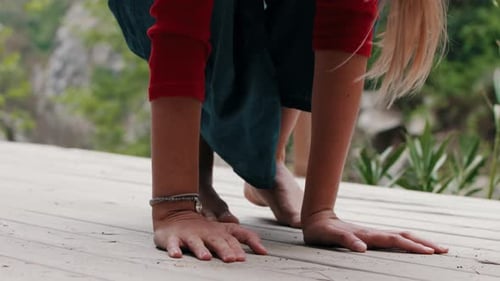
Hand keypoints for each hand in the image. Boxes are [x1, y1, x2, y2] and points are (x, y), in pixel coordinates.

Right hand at [153, 206, 266, 262]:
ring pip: (196, 243)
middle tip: (232, 259)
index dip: (242, 246)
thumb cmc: (205, 228)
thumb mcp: (225, 231)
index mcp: (220, 232)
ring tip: (206, 257)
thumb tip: (264, 250)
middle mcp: (207, 233)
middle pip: (217, 241)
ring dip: (201, 250)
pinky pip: (173, 244)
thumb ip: (245, 237)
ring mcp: (190, 235)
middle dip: (225, 250)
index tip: (249, 256)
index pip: (234, 238)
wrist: (176, 214)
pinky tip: (176, 255)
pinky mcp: (173, 238)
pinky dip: (174, 249)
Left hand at [302, 210, 448, 253]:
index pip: (394, 240)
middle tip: (444, 251)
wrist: (316, 218)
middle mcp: (373, 233)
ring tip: (437, 248)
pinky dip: (409, 242)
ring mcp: (373, 233)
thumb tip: (362, 248)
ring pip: (401, 235)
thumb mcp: (329, 237)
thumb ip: (346, 241)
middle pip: (404, 236)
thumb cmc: (322, 231)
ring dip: (420, 241)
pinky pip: (394, 239)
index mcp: (367, 234)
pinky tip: (416, 246)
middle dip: (424, 243)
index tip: (429, 252)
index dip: (411, 246)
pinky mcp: (371, 235)